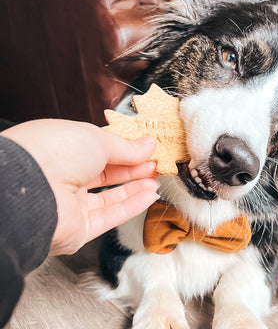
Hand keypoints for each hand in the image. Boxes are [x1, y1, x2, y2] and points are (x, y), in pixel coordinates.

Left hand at [2, 119, 158, 254]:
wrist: (31, 188)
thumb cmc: (53, 152)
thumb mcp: (98, 138)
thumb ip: (127, 147)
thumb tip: (148, 145)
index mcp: (63, 148)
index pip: (100, 150)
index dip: (126, 150)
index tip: (147, 149)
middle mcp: (63, 176)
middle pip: (106, 175)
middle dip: (133, 169)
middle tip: (155, 165)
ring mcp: (69, 204)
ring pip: (109, 198)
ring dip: (135, 189)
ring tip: (155, 180)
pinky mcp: (76, 229)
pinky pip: (108, 217)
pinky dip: (131, 206)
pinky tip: (148, 196)